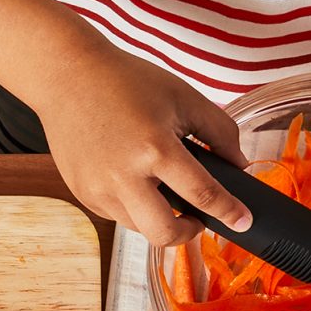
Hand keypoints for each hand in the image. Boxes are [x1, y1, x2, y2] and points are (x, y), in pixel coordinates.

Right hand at [24, 42, 252, 247]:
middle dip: (188, 234)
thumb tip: (238, 165)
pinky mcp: (82, 193)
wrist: (67, 76)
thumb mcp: (183, 97)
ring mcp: (98, 188)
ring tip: (161, 187)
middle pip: (164, 233)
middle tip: (198, 220)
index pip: (202, 194)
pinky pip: (116, 214)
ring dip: (158, 216)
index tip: (242, 222)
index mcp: (155, 148)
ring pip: (139, 226)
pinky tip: (132, 177)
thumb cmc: (126, 81)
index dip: (229, 212)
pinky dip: (133, 205)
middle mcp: (123, 176)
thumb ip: (219, 131)